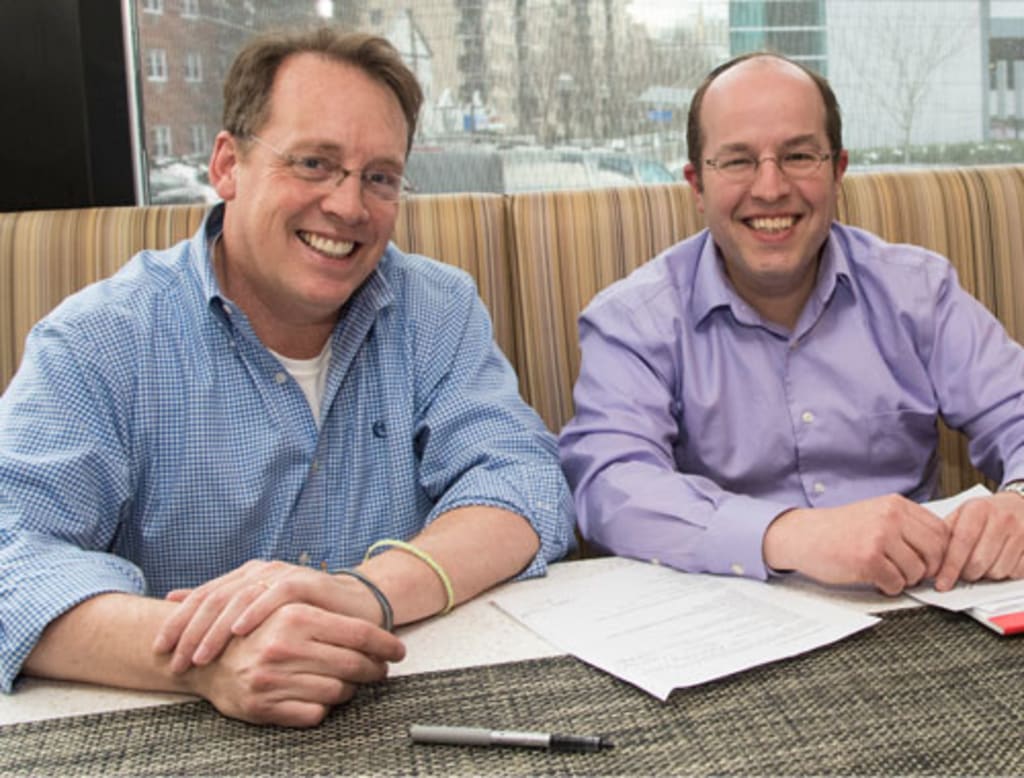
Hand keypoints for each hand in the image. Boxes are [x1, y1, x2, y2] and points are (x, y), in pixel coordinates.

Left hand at [154, 560, 384, 672]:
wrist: (355, 607)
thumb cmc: (305, 616)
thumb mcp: (258, 615)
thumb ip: (221, 606)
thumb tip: (172, 599)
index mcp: (243, 578)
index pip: (202, 598)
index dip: (177, 623)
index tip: (160, 650)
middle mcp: (257, 571)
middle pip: (214, 598)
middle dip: (190, 631)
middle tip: (175, 661)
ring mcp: (280, 574)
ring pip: (238, 599)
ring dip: (216, 629)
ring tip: (201, 656)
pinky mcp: (304, 582)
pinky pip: (274, 595)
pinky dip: (255, 612)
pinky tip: (239, 631)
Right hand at [185, 601, 404, 726]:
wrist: (200, 656)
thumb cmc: (253, 630)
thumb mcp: (285, 608)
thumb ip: (323, 616)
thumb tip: (374, 631)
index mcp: (294, 616)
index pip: (359, 634)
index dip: (386, 644)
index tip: (399, 651)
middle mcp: (285, 647)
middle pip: (354, 664)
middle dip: (374, 669)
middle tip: (380, 669)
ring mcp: (273, 679)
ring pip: (338, 692)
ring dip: (349, 690)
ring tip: (348, 683)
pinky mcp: (264, 707)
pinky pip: (315, 714)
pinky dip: (324, 708)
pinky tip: (321, 697)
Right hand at [763, 494, 949, 594]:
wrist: (802, 535)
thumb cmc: (838, 530)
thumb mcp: (875, 514)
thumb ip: (905, 526)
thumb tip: (940, 552)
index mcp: (896, 505)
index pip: (942, 531)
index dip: (940, 553)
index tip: (929, 562)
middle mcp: (890, 517)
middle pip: (936, 552)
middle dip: (927, 569)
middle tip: (910, 573)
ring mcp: (879, 537)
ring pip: (918, 571)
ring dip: (905, 580)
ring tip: (887, 574)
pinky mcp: (867, 559)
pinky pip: (896, 584)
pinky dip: (889, 588)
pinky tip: (875, 579)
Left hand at [934, 492, 1023, 589]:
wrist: (1021, 504)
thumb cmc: (988, 512)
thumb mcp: (964, 512)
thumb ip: (946, 531)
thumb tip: (928, 556)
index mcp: (978, 509)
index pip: (961, 542)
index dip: (950, 567)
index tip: (942, 583)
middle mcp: (1001, 520)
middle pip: (978, 562)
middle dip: (966, 574)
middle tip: (961, 573)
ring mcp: (1021, 534)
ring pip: (997, 571)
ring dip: (985, 575)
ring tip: (981, 565)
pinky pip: (1015, 573)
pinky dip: (1004, 574)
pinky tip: (998, 563)